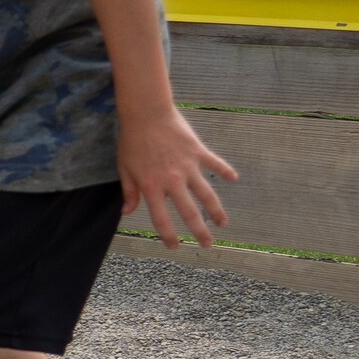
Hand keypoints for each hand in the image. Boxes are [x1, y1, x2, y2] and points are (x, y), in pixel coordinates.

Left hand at [120, 105, 237, 247]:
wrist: (147, 113)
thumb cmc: (132, 140)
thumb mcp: (124, 168)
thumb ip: (129, 191)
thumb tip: (126, 213)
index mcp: (152, 187)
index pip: (161, 218)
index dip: (168, 235)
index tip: (174, 246)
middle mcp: (172, 180)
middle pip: (189, 212)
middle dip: (199, 231)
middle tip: (207, 245)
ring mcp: (188, 166)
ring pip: (206, 194)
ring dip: (216, 210)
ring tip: (222, 223)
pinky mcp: (198, 151)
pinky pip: (215, 163)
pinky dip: (225, 170)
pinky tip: (233, 178)